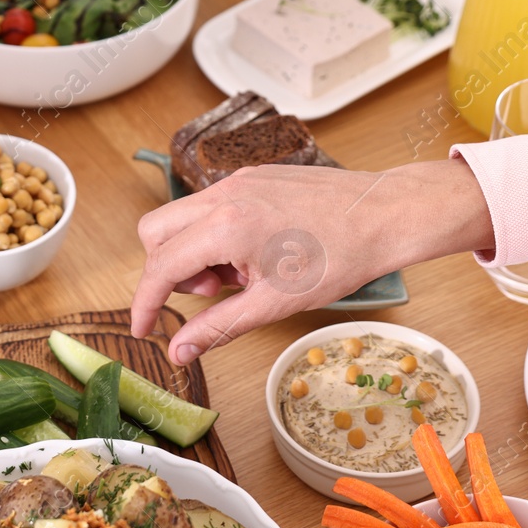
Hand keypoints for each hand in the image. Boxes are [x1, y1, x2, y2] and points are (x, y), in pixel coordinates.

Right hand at [131, 161, 492, 364]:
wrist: (384, 215)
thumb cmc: (340, 257)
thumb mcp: (273, 304)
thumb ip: (217, 327)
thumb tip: (179, 352)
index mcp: (225, 226)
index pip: (159, 266)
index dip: (145, 302)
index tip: (144, 328)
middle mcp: (223, 194)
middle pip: (155, 231)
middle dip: (168, 269)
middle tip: (212, 292)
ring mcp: (237, 179)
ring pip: (182, 216)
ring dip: (194, 251)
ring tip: (241, 274)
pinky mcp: (252, 175)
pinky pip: (211, 204)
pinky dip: (216, 233)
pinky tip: (255, 253)